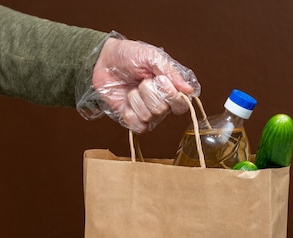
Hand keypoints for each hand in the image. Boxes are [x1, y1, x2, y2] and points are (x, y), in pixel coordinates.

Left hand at [76, 32, 200, 132]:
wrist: (103, 61)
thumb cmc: (129, 56)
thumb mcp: (152, 57)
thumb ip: (172, 73)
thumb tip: (189, 90)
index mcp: (171, 88)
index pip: (182, 104)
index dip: (172, 95)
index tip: (160, 80)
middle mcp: (162, 103)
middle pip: (163, 110)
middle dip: (149, 92)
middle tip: (142, 81)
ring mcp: (147, 113)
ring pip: (148, 116)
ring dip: (136, 99)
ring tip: (132, 88)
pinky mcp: (132, 120)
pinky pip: (137, 126)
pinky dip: (129, 113)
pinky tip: (126, 101)